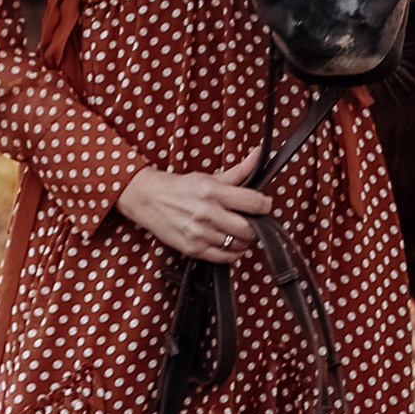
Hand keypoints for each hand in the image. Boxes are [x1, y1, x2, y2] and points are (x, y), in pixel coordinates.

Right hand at [118, 147, 271, 259]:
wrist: (149, 199)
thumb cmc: (181, 188)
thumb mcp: (209, 176)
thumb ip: (238, 171)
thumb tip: (259, 156)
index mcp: (213, 192)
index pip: (253, 203)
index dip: (265, 205)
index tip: (263, 205)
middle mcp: (207, 213)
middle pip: (248, 229)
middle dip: (255, 226)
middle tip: (252, 221)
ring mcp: (200, 233)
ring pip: (238, 245)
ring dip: (244, 240)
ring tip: (238, 231)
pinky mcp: (193, 249)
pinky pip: (224, 258)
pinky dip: (232, 252)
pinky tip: (228, 242)